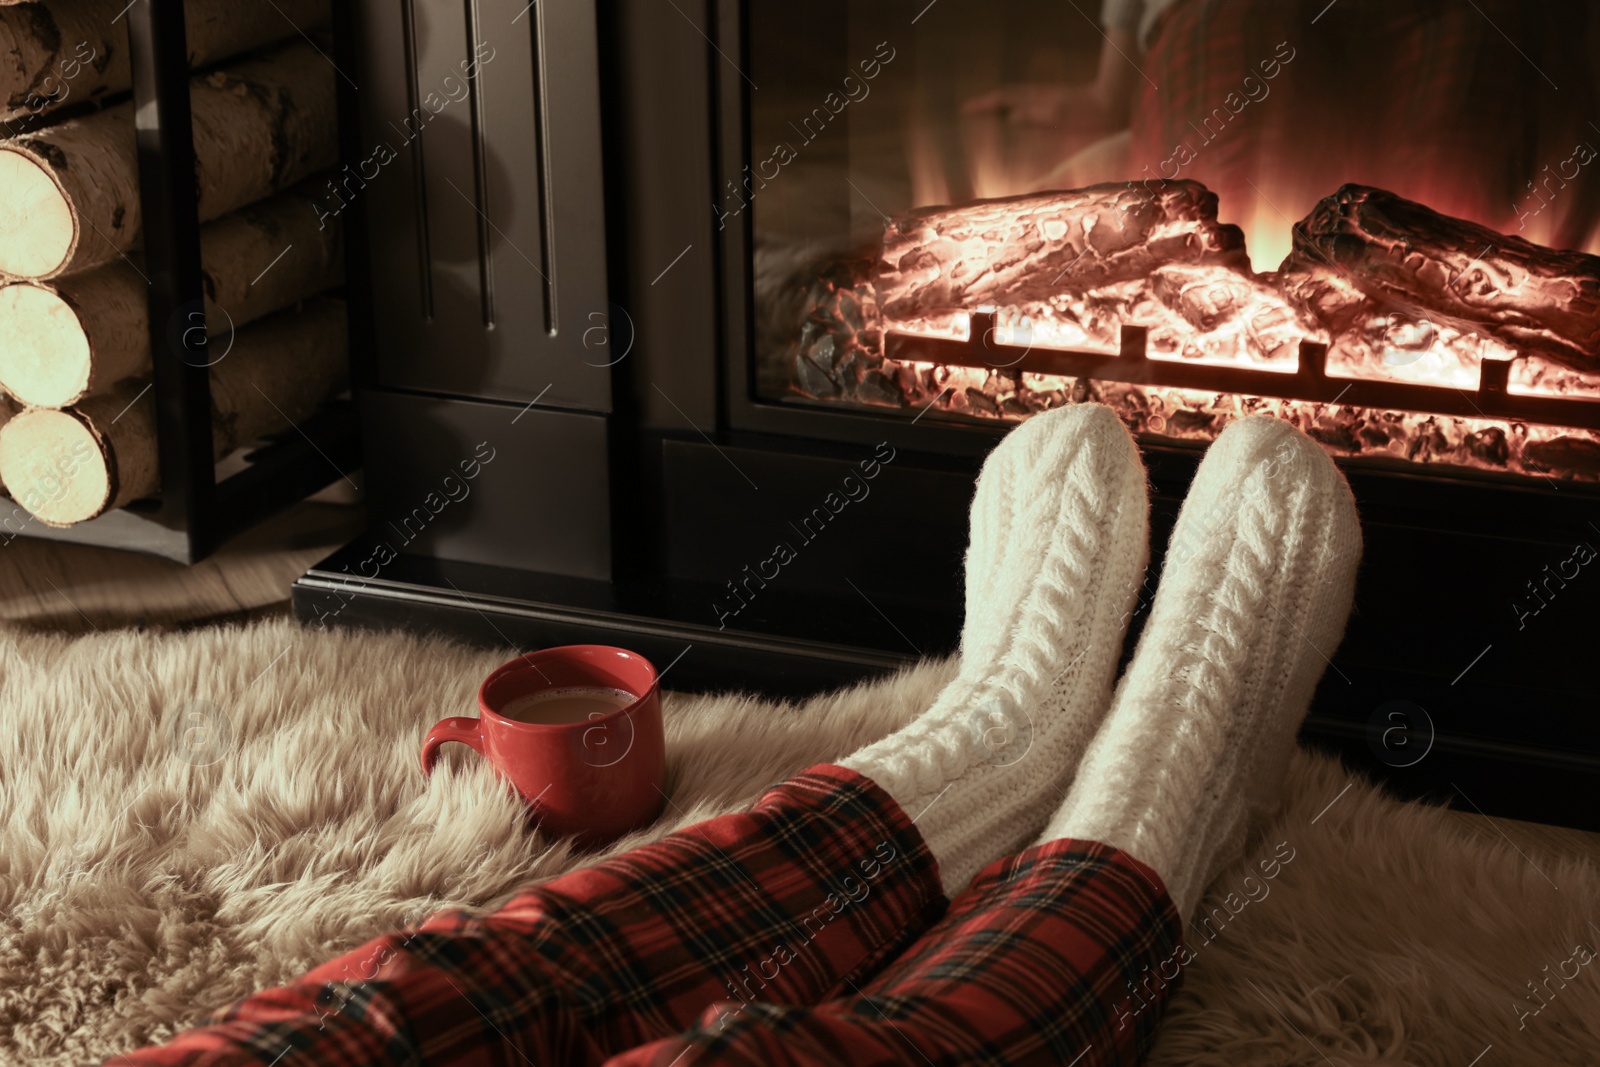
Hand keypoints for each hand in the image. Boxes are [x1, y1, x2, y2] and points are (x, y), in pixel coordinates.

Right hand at [963, 82, 1121, 135]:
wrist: (1116, 102)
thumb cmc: (1091, 114)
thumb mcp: (1063, 117)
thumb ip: (1037, 116)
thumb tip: (1012, 117)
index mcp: (1038, 101)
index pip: (1004, 99)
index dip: (984, 105)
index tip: (966, 110)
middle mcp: (1040, 97)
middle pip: (1006, 97)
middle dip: (987, 104)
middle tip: (969, 111)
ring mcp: (1048, 100)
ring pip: (1016, 99)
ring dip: (999, 105)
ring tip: (986, 112)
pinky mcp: (1056, 105)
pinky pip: (1026, 104)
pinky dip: (1014, 108)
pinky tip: (1015, 115)